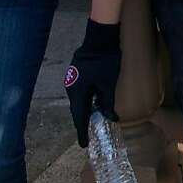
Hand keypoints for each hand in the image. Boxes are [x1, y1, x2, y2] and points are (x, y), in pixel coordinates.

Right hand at [65, 20, 122, 147]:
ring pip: (79, 99)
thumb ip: (108, 102)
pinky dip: (86, 99)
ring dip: (85, 109)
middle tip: (87, 134)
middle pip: (77, 109)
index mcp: (77, 92)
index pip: (79, 117)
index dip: (82, 132)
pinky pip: (80, 90)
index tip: (83, 145)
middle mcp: (71, 87)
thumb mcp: (109, 84)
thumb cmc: (105, 61)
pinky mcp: (76, 72)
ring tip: (91, 120)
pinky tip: (92, 101)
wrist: (100, 36)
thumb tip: (112, 118)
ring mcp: (72, 78)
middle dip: (83, 121)